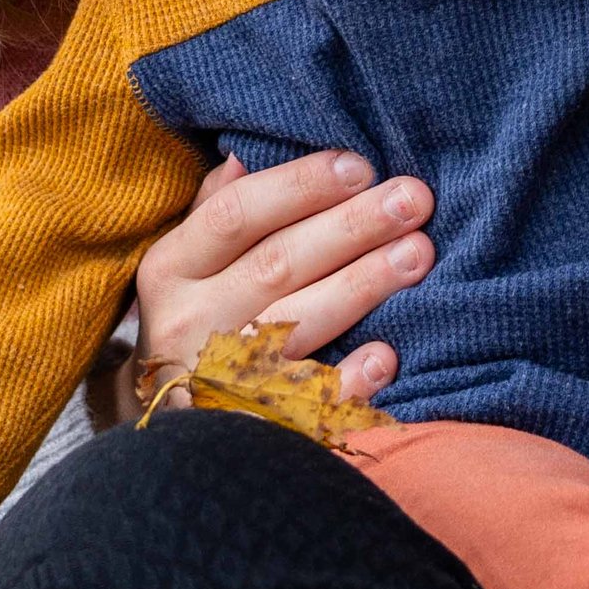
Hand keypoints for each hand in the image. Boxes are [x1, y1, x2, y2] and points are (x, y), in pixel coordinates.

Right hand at [131, 149, 433, 407]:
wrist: (170, 434)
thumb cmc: (198, 316)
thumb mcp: (187, 262)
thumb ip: (216, 209)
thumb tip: (244, 154)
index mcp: (172, 268)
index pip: (236, 215)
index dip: (299, 187)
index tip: (359, 166)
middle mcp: (188, 322)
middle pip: (277, 265)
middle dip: (351, 228)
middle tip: (413, 200)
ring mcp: (217, 378)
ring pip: (296, 323)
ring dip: (361, 286)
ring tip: (418, 254)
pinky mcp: (247, 426)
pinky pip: (302, 402)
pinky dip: (344, 381)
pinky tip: (386, 356)